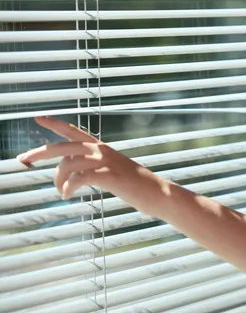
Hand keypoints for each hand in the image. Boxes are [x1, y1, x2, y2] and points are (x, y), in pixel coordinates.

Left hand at [16, 117, 168, 216]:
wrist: (158, 193)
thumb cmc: (136, 186)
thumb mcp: (113, 171)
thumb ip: (95, 168)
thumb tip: (75, 174)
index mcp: (102, 148)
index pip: (74, 131)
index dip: (55, 123)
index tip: (38, 117)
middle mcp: (101, 151)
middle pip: (62, 147)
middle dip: (39, 152)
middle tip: (22, 160)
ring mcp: (105, 162)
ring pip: (67, 164)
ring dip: (58, 180)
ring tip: (61, 192)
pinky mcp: (108, 175)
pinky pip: (78, 178)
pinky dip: (68, 188)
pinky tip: (68, 195)